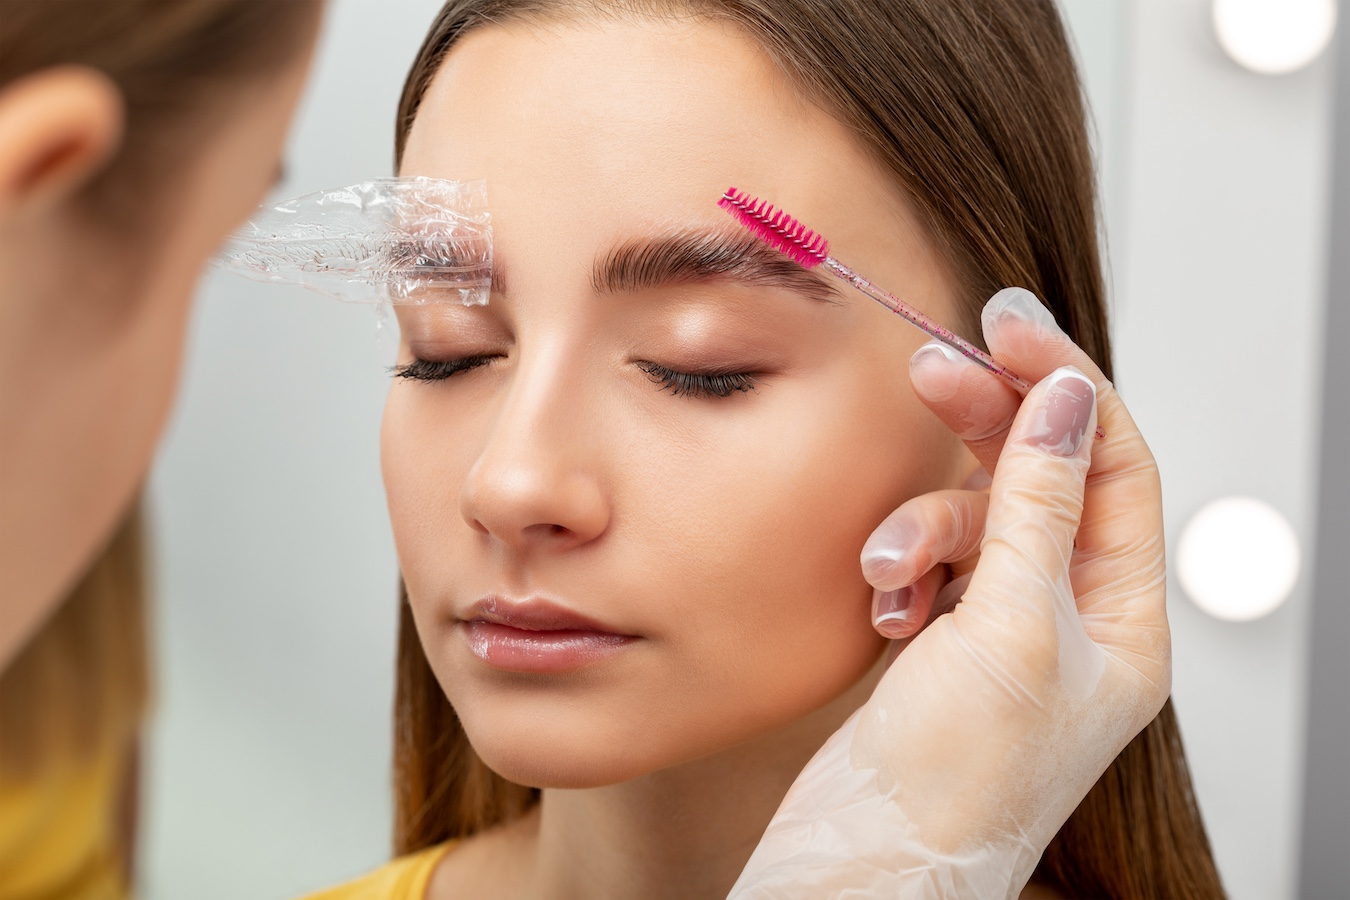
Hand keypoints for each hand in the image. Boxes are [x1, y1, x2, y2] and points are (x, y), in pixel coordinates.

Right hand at [729, 288, 1169, 898]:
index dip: (1067, 389)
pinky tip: (882, 608)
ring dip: (923, 530)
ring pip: (974, 523)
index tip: (1012, 326)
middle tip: (933, 366)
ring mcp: (1006, 631)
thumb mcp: (1011, 628)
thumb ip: (1036, 505)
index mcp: (1126, 622)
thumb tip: (1066, 399)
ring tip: (887, 570)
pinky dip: (902, 571)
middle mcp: (1074, 619)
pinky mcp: (943, 644)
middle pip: (1043, 479)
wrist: (864, 867)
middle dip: (986, 427)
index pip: (1115, 468)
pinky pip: (930, 565)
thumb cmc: (954, 786)